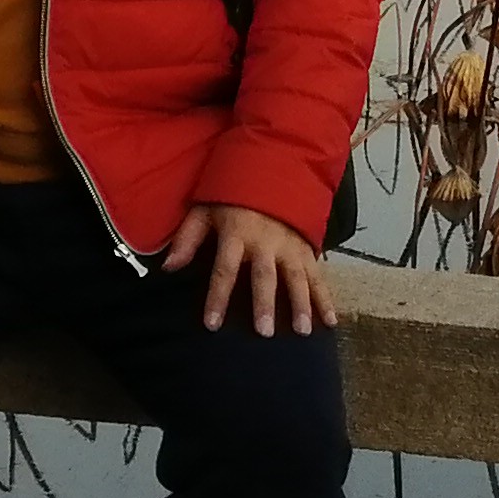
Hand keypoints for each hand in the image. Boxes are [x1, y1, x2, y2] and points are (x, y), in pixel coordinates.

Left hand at [165, 200, 334, 335]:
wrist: (273, 165)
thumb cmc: (232, 194)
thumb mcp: (204, 208)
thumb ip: (187, 238)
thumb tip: (167, 268)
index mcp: (237, 233)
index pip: (224, 270)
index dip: (217, 297)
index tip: (212, 325)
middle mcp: (265, 240)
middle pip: (264, 276)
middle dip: (265, 304)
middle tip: (265, 332)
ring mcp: (289, 244)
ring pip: (296, 277)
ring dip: (300, 304)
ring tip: (303, 331)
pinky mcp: (307, 247)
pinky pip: (317, 275)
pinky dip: (325, 298)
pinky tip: (331, 321)